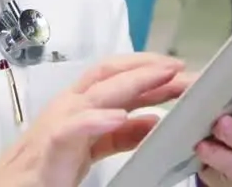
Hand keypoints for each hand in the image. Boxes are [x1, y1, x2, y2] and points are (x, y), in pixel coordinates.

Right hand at [0, 53, 189, 186]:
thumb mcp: (94, 148)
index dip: (149, 70)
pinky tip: (118, 117)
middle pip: (110, 73)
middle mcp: (70, 104)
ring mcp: (59, 120)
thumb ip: (123, 136)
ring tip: (162, 79)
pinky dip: (96, 119)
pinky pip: (72, 128)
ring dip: (133, 83)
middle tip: (179, 68)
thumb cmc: (49, 164)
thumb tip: (154, 121)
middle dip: (146, 67)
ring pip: (96, 92)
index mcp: (81, 104)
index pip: (118, 76)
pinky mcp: (50, 145)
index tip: (182, 71)